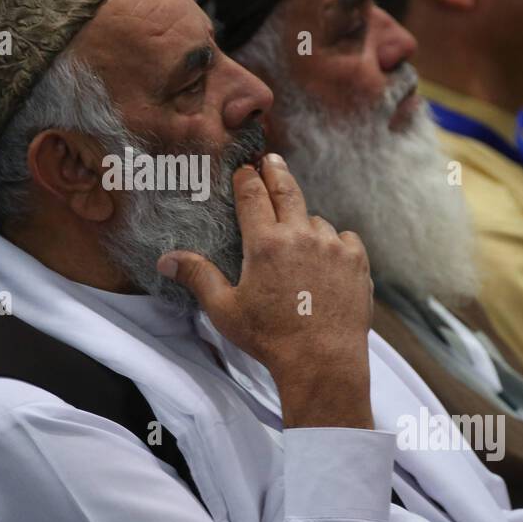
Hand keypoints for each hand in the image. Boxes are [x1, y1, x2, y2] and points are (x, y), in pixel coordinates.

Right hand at [157, 153, 373, 428]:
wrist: (323, 362)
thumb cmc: (269, 338)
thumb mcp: (224, 309)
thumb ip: (198, 276)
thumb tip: (166, 260)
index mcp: (265, 243)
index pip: (253, 194)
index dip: (247, 177)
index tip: (244, 168)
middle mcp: (300, 235)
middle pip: (287, 190)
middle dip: (276, 171)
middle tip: (271, 159)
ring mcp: (332, 246)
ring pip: (315, 220)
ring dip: (304, 223)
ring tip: (297, 239)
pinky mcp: (356, 261)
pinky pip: (342, 239)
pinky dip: (332, 243)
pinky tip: (325, 259)